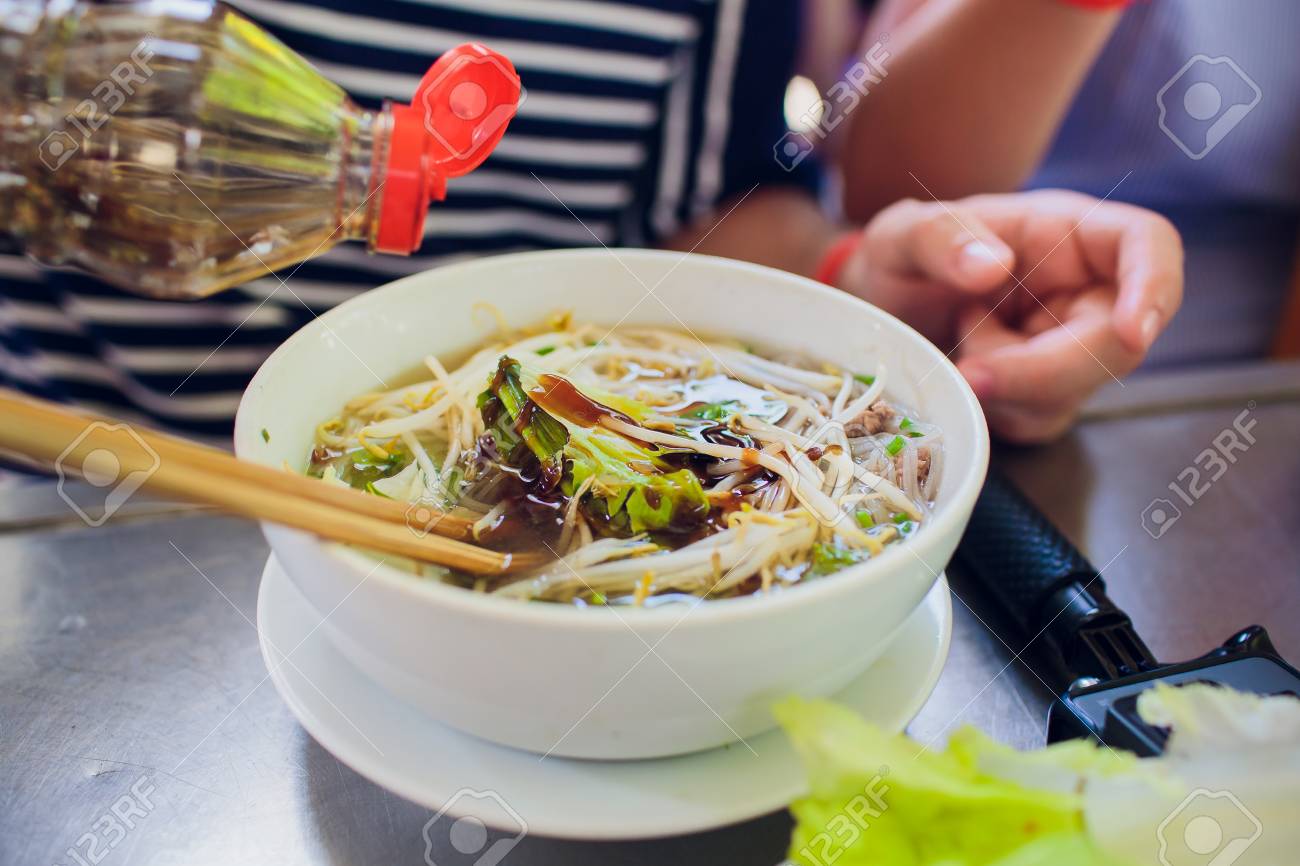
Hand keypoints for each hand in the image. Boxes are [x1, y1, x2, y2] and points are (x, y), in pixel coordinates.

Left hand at [836, 190, 1182, 441]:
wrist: (875, 314)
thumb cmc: (898, 261)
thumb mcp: (899, 236)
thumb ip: (939, 239)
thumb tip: (995, 264)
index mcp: (1066, 234)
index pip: (1147, 245)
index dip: (1155, 286)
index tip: (1132, 333)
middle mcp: (1081, 291)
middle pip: (1117, 343)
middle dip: (1043, 368)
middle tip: (969, 370)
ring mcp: (1066, 347)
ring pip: (1074, 391)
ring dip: (1005, 386)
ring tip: (955, 344)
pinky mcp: (1043, 394)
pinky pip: (1037, 418)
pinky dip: (993, 408)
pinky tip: (961, 374)